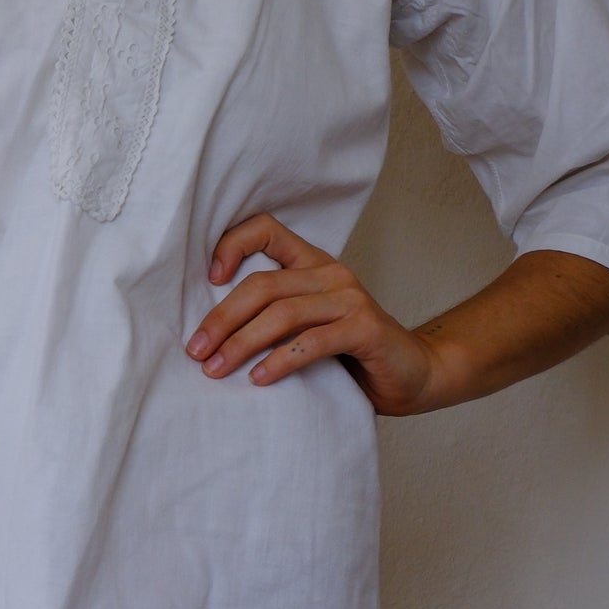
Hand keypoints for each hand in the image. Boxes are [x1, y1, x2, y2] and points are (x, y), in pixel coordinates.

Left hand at [185, 212, 445, 415]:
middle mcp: (331, 274)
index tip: (207, 278)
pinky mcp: (364, 328)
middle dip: (222, 318)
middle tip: (196, 350)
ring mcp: (350, 298)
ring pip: (282, 313)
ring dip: (242, 344)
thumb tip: (208, 334)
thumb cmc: (350, 355)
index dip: (233, 244)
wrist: (412, 374)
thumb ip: (273, 317)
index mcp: (312, 264)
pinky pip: (311, 342)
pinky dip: (280, 361)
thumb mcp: (305, 328)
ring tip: (216, 370)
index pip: (266, 229)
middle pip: (262, 284)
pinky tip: (259, 379)